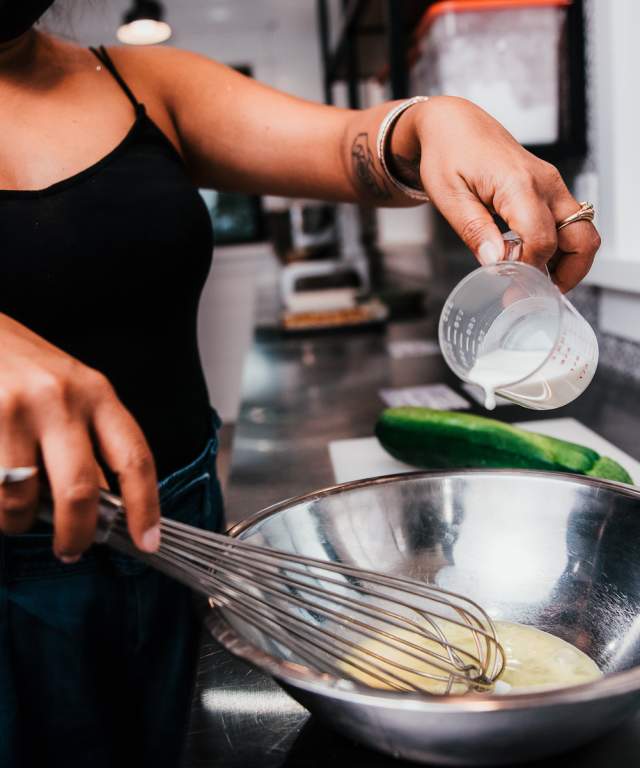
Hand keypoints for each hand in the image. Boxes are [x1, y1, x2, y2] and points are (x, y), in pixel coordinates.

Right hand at [0, 313, 160, 560]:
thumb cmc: (23, 365)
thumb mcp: (71, 391)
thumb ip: (91, 441)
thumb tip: (107, 507)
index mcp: (97, 393)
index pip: (135, 458)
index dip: (145, 507)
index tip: (147, 542)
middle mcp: (60, 399)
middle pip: (79, 490)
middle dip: (76, 533)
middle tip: (70, 550)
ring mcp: (14, 409)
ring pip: (22, 497)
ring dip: (18, 521)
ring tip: (15, 517)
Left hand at [410, 96, 600, 291]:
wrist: (453, 123)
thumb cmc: (447, 152)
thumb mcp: (449, 196)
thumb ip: (475, 230)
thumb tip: (495, 262)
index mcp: (518, 184)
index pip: (542, 239)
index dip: (529, 269)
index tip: (510, 287)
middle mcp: (545, 184)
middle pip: (581, 238)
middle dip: (567, 274)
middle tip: (534, 293)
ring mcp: (551, 186)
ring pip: (582, 232)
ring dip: (566, 263)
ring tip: (533, 281)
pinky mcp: (548, 190)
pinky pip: (569, 223)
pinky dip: (558, 247)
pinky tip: (530, 260)